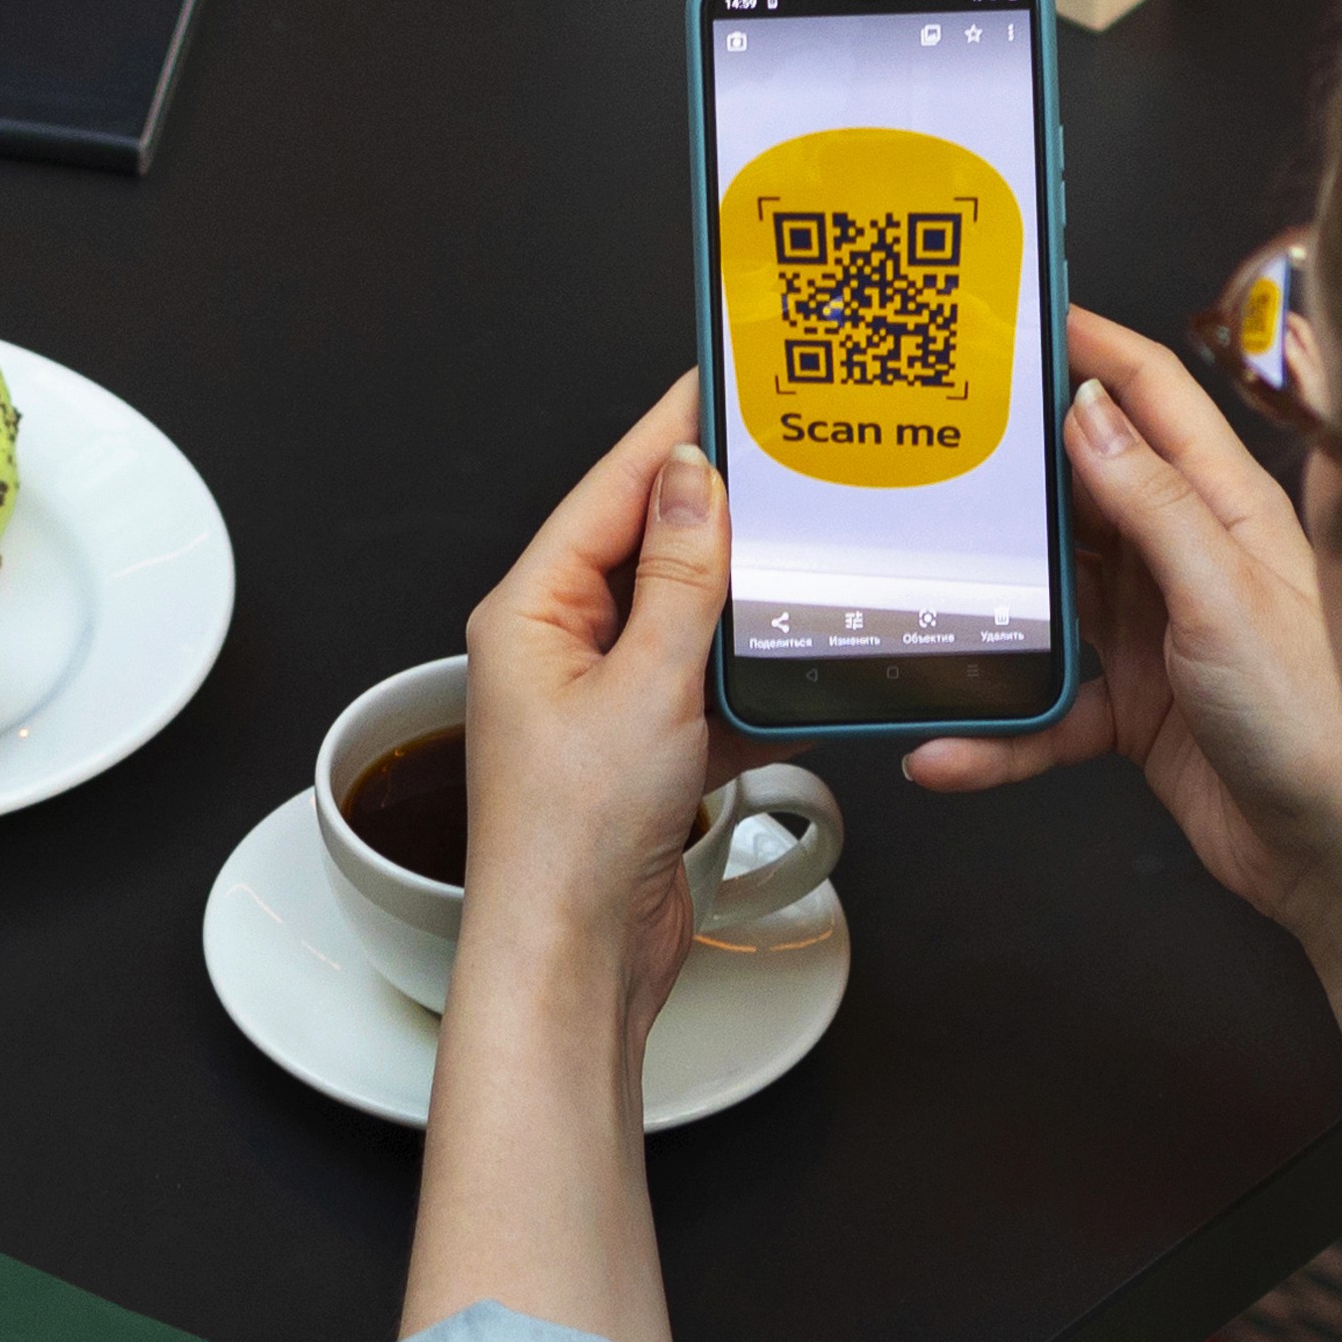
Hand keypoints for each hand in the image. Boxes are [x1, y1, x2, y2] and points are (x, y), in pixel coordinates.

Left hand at [456, 376, 753, 1050]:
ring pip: (688, 615)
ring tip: (812, 548)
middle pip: (651, 546)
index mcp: (530, 611)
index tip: (725, 381)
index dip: (671, 432)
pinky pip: (709, 684)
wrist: (576, 961)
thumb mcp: (643, 686)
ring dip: (746, 594)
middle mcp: (559, 646)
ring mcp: (603, 699)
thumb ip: (681, 579)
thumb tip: (693, 479)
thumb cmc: (569, 841)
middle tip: (791, 459)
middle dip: (722, 508)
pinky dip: (756, 674)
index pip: (610, 489)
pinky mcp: (646, 749)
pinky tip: (805, 661)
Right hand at [932, 311, 1341, 944]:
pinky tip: (950, 747)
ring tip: (912, 595)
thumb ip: (1153, 506)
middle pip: (1082, 486)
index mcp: (1227, 510)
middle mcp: (1188, 559)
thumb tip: (1087, 414)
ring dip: (988, 603)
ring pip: (1049, 592)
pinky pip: (1043, 704)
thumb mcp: (1224, 598)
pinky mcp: (1130, 706)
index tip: (1017, 313)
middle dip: (1010, 468)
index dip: (1087, 343)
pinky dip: (996, 729)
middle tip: (930, 441)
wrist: (1340, 858)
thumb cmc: (1320, 727)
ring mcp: (1155, 632)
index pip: (1151, 395)